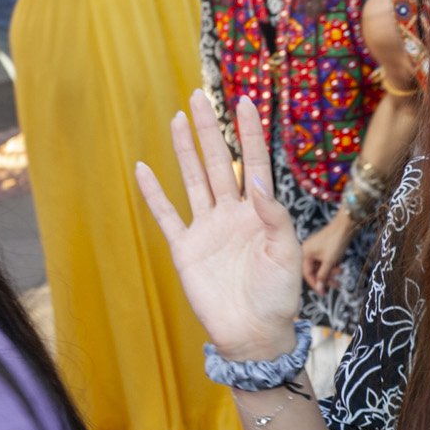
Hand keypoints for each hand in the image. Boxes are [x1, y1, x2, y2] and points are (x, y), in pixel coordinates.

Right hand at [134, 95, 305, 360]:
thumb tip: (257, 183)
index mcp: (260, 212)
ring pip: (193, 180)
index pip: (254, 162)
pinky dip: (153, 194)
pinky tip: (143, 169)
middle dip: (209, 130)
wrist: (253, 334)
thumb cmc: (279, 296)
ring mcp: (207, 229)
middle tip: (199, 96)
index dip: (249, 132)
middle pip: (218, 162)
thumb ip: (274, 217)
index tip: (244, 100)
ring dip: (184, 151)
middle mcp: (232, 214)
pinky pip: (166, 215)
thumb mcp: (286, 254)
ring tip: (177, 118)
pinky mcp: (185, 249)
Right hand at [300, 214, 353, 294]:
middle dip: (326, 278)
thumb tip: (319, 290)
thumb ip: (323, 276)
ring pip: (321, 266)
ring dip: (330, 272)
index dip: (316, 284)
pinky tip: (340, 266)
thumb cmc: (336, 241)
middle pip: (314, 271)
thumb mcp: (329, 261)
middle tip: (336, 285)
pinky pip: (324, 261)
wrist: (345, 225)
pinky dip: (331, 265)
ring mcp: (314, 249)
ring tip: (340, 273)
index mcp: (304, 253)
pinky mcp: (322, 247)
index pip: (307, 274)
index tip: (324, 293)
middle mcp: (306, 251)